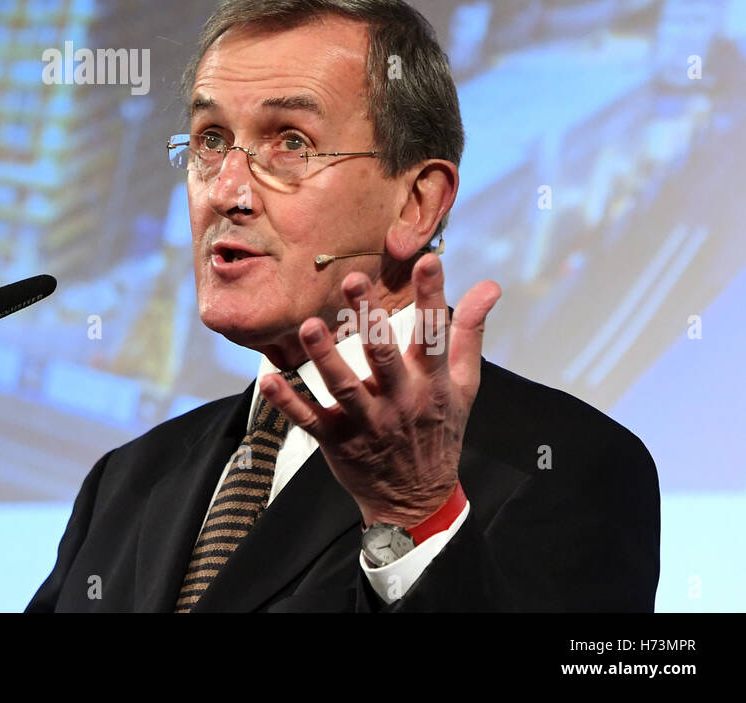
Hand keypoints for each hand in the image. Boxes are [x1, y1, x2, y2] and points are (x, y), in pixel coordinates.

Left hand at [261, 253, 499, 527]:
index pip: (435, 335)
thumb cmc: (440, 430)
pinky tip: (269, 380)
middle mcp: (399, 401)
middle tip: (351, 279)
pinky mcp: (337, 441)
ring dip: (324, 358)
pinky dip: (288, 402)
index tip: (427, 260)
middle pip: (383, 356)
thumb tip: (489, 286)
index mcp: (431, 384)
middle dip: (368, 318)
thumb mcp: (465, 385)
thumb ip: (469, 332)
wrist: (417, 499)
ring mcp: (366, 423)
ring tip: (309, 327)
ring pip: (343, 388)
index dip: (433, 297)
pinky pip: (309, 420)